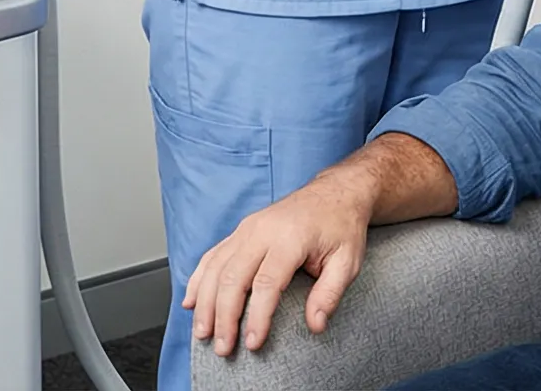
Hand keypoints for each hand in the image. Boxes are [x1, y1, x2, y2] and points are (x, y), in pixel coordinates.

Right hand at [184, 172, 377, 357]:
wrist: (335, 193)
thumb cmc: (341, 226)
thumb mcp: (348, 261)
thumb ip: (330, 294)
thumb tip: (315, 325)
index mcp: (290, 237)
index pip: (267, 283)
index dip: (257, 316)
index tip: (253, 343)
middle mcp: (263, 230)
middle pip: (233, 277)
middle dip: (224, 316)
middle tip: (222, 347)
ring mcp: (248, 228)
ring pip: (217, 267)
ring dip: (206, 302)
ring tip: (203, 332)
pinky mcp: (241, 230)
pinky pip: (213, 255)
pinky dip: (199, 279)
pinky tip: (192, 302)